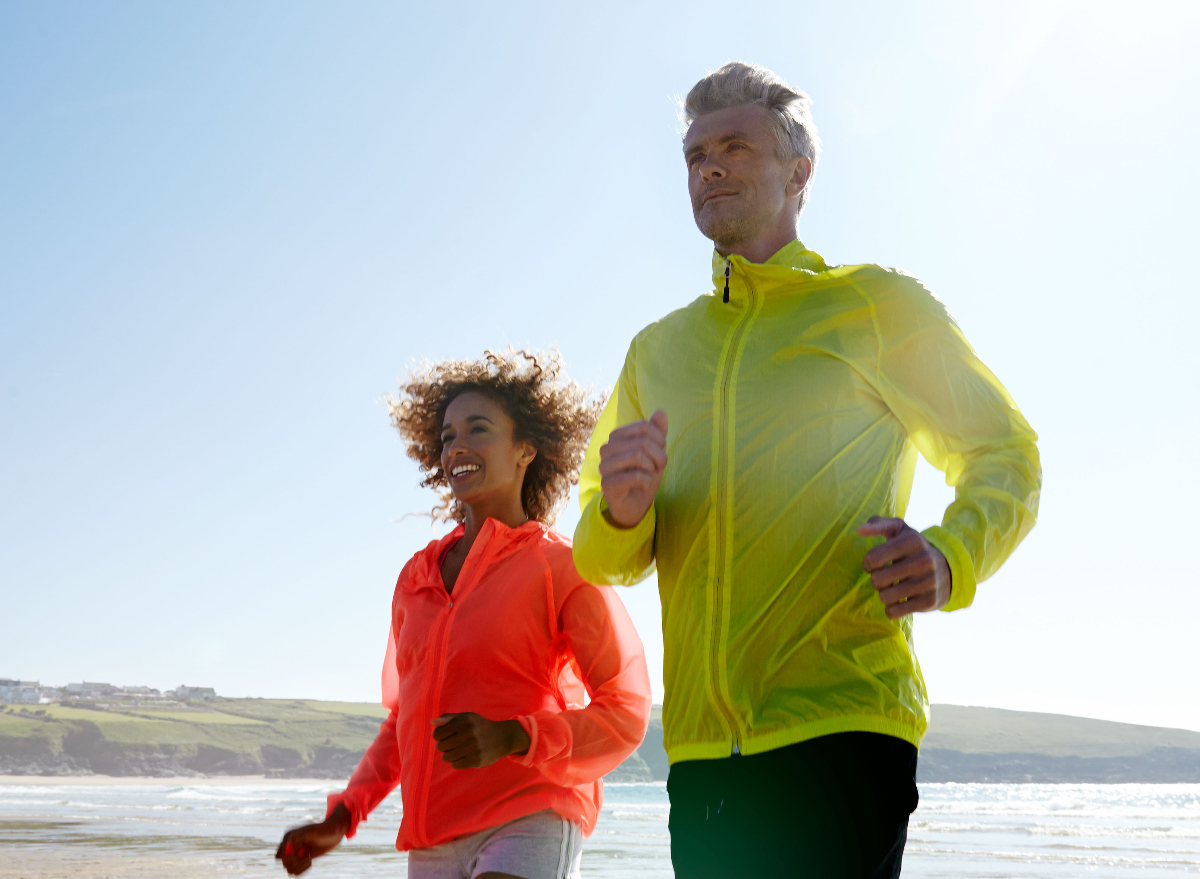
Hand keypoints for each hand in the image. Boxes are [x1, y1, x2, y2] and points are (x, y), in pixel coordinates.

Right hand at [275, 804, 349, 874]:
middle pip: (284, 863)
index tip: (303, 852)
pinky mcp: (302, 859)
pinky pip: (296, 871)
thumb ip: (297, 837)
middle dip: (296, 863)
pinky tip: (310, 862)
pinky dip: (302, 870)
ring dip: (299, 867)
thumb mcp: (312, 832)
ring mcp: (296, 853)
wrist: (335, 832)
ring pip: (289, 869)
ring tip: (309, 859)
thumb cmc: (324, 830)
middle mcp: (290, 845)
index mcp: (289, 837)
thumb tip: (286, 846)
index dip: (290, 857)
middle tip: (307, 856)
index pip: (281, 854)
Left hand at [431, 712, 530, 768]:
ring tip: (459, 750)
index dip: (439, 736)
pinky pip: (455, 765)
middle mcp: (469, 732)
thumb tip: (432, 721)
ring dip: (450, 755)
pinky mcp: (477, 760)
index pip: (437, 733)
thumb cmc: (478, 726)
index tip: (446, 736)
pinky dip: (457, 762)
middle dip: (444, 746)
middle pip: (441, 746)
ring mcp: (473, 747)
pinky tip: (465, 756)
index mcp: (464, 720)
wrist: (502, 737)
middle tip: (454, 744)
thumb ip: (448, 718)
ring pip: (446, 757)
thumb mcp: (465, 717)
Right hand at [599, 409, 667, 527]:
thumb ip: (657, 432)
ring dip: (652, 468)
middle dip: (658, 456)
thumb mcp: (655, 452)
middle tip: (658, 468)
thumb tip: (660, 411)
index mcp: (616, 437)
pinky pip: (635, 475)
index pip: (644, 426)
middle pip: (642, 441)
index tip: (661, 453)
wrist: (634, 505)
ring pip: (637, 455)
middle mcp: (606, 449)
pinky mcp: (606, 484)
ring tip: (650, 475)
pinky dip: (647, 481)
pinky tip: (644, 485)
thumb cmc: (644, 475)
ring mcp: (604, 466)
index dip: (660, 440)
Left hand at [858, 516, 951, 618]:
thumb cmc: (915, 549)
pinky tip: (899, 601)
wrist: (949, 570)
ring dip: (884, 595)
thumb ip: (879, 524)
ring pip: (885, 597)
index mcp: (913, 541)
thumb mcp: (901, 531)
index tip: (875, 564)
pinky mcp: (930, 601)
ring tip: (892, 589)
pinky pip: (895, 612)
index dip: (868, 564)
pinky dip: (892, 609)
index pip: (873, 558)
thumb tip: (860, 530)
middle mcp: (924, 560)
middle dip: (876, 581)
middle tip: (885, 578)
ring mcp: (929, 582)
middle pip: (877, 580)